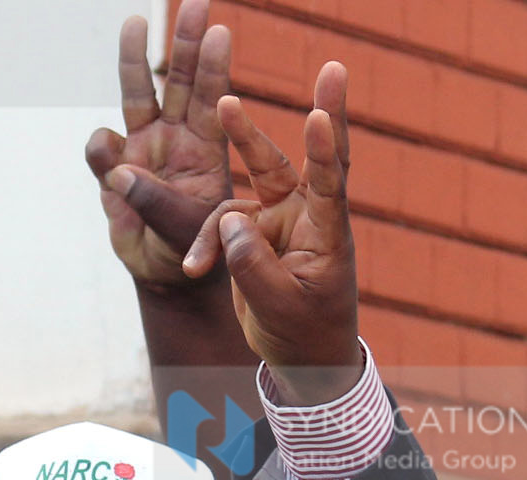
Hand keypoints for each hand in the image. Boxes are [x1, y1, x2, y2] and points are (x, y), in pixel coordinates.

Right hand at [87, 1, 235, 288]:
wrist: (165, 277)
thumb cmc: (192, 257)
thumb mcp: (186, 234)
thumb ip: (156, 204)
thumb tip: (120, 170)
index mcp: (207, 154)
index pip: (213, 103)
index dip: (215, 70)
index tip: (222, 33)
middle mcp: (177, 142)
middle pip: (180, 83)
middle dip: (185, 43)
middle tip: (196, 2)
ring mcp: (145, 150)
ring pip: (138, 96)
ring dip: (135, 60)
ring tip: (136, 20)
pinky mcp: (116, 169)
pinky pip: (102, 148)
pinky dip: (101, 152)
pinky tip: (112, 171)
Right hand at [186, 63, 359, 404]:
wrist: (302, 359)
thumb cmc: (306, 336)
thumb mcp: (281, 308)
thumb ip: (254, 266)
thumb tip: (228, 223)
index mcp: (328, 235)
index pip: (331, 184)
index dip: (325, 149)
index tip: (320, 115)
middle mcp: (307, 216)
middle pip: (295, 159)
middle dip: (297, 119)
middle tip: (309, 73)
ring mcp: (279, 218)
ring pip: (244, 190)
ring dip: (216, 216)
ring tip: (204, 260)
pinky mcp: (254, 229)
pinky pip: (222, 224)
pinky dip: (206, 245)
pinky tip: (196, 269)